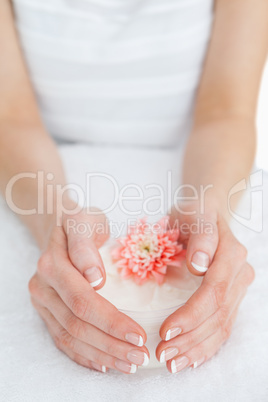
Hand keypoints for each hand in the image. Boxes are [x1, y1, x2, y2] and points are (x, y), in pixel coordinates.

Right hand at [29, 207, 148, 373]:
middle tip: (140, 356)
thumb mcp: (86, 221)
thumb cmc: (82, 222)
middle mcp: (43, 286)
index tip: (139, 335)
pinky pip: (62, 340)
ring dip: (101, 354)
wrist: (62, 226)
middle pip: (76, 323)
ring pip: (69, 337)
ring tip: (129, 363)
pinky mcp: (46, 312)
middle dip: (110, 343)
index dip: (111, 321)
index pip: (83, 300)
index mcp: (53, 263)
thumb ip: (85, 246)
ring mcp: (43, 301)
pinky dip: (84, 355)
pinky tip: (105, 364)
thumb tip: (94, 278)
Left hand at [156, 203, 254, 372]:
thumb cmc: (194, 212)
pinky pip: (223, 326)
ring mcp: (238, 287)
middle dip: (190, 338)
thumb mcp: (194, 213)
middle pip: (218, 314)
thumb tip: (200, 265)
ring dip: (197, 348)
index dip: (191, 315)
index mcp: (231, 254)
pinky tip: (190, 359)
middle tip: (163, 353)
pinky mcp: (232, 297)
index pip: (213, 292)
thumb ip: (201, 235)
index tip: (165, 331)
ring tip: (172, 362)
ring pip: (222, 325)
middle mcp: (240, 273)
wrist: (207, 212)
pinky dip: (207, 345)